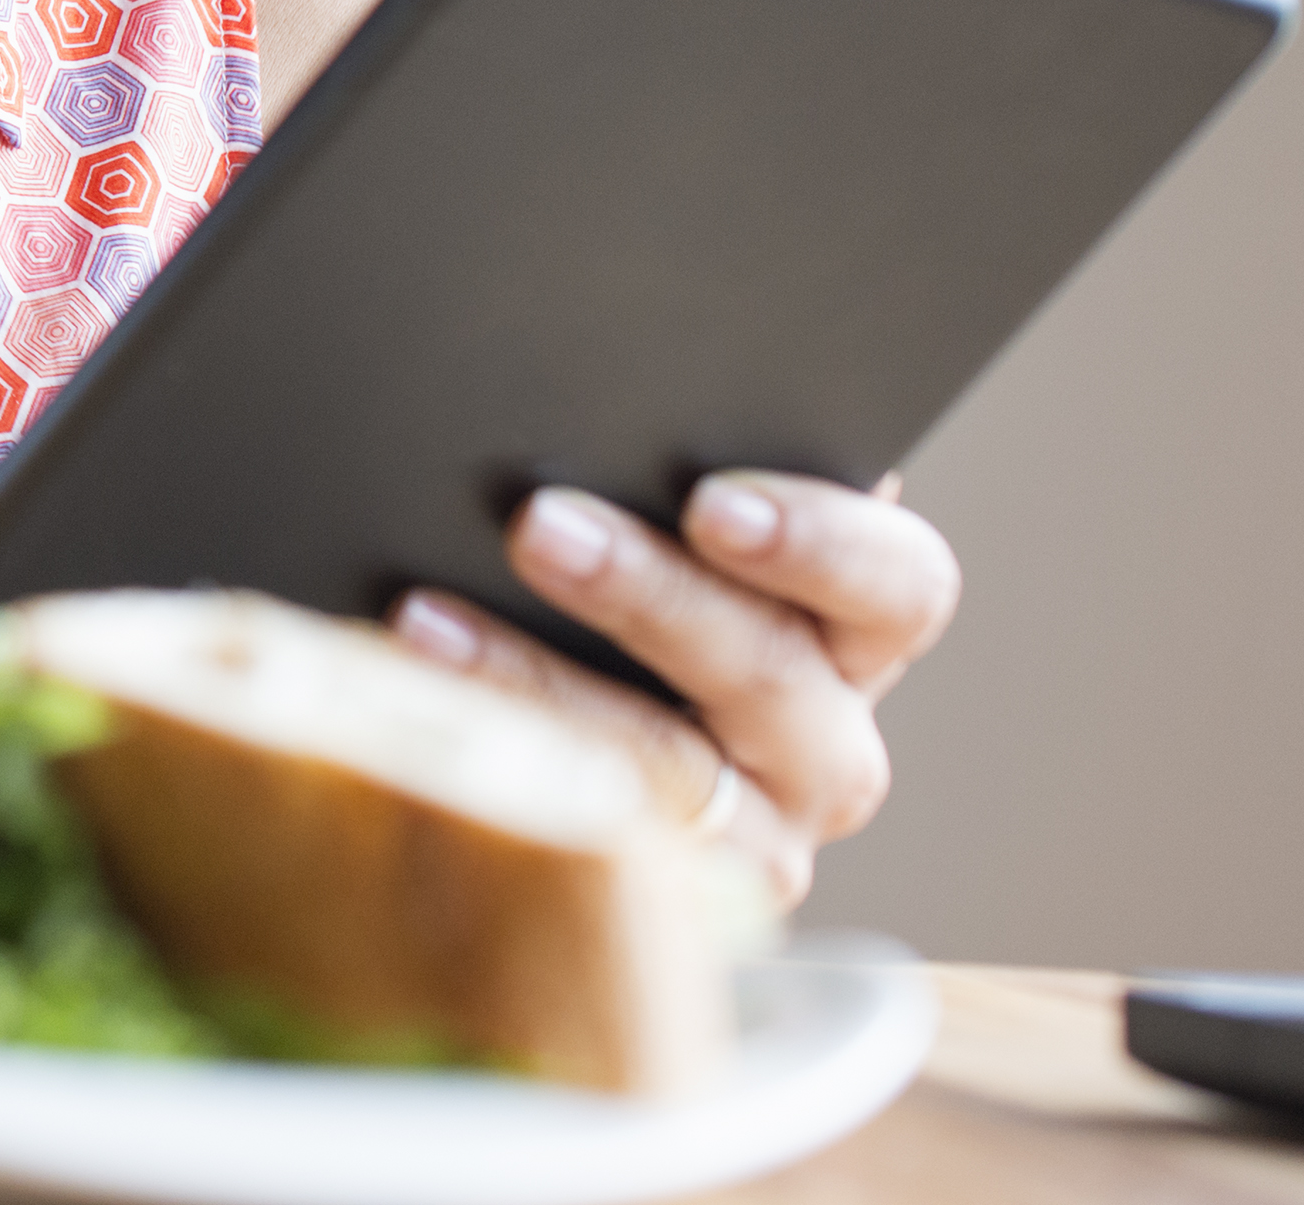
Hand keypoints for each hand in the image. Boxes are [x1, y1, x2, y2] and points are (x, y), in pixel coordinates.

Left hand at [395, 473, 962, 907]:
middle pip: (772, 671)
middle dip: (649, 594)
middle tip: (536, 524)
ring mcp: (755, 836)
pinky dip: (492, 761)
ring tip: (426, 619)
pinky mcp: (666, 903)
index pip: (895, 582)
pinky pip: (582, 840)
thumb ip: (658, 479)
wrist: (544, 771)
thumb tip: (589, 401)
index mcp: (849, 630)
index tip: (713, 500)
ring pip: (667, 766)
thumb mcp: (659, 534)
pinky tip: (407, 704)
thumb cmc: (603, 600)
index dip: (824, 538)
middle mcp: (823, 742)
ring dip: (539, 680)